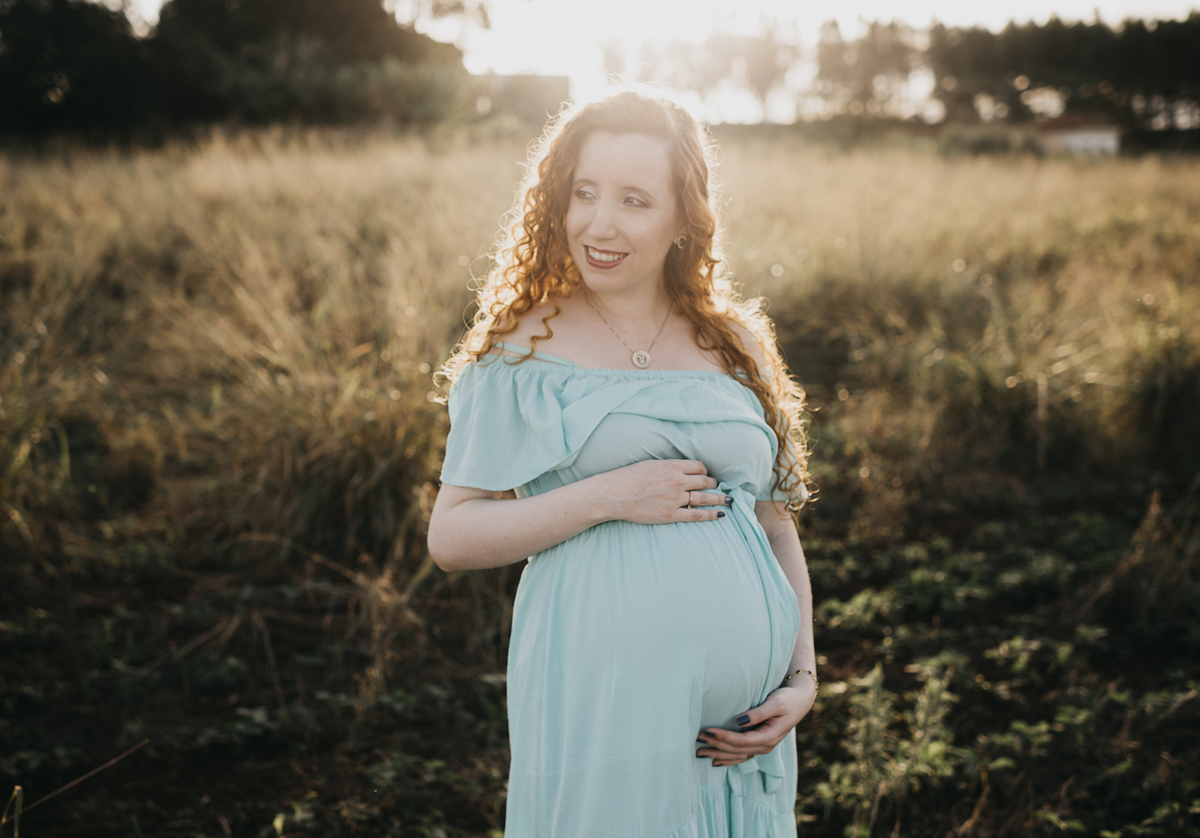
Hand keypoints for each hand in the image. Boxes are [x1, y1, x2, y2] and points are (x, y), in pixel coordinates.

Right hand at [598, 459, 730, 524]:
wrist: (614, 494)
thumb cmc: (628, 477)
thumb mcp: (651, 464)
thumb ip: (668, 466)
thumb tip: (680, 469)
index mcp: (672, 466)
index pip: (699, 467)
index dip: (705, 472)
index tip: (706, 475)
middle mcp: (677, 481)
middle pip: (705, 481)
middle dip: (713, 484)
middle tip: (718, 486)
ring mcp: (675, 499)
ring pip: (704, 498)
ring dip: (718, 498)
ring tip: (728, 500)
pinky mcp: (670, 514)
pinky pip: (696, 515)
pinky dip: (710, 515)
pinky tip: (720, 514)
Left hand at [696, 683, 815, 766]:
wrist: (800, 702)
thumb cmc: (787, 699)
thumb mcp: (776, 703)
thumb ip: (759, 713)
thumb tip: (740, 721)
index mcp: (769, 737)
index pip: (742, 741)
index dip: (724, 737)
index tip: (708, 731)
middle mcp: (765, 746)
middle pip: (736, 750)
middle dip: (716, 746)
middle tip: (698, 740)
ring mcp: (763, 747)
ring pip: (737, 755)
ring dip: (718, 755)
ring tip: (700, 752)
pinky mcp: (759, 744)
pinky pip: (742, 756)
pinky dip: (728, 760)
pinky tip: (715, 762)